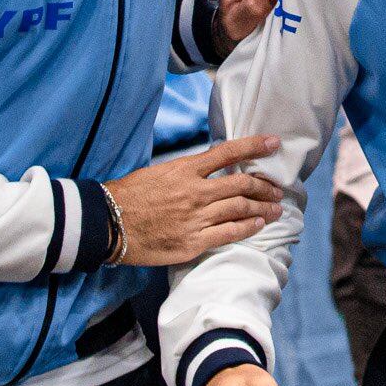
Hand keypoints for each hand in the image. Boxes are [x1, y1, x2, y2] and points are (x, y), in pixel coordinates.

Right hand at [102, 136, 285, 265]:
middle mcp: (195, 192)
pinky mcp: (193, 242)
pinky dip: (247, 228)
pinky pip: (229, 233)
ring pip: (240, 208)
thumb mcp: (159, 172)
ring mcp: (196, 218)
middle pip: (241, 184)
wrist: (108, 224)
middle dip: (264, 186)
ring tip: (275, 209)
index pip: (227, 152)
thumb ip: (187, 171)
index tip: (273, 143)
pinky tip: (258, 225)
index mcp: (185, 169)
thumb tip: (210, 167)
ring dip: (263, 208)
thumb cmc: (130, 196)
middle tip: (277, 189)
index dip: (254, 146)